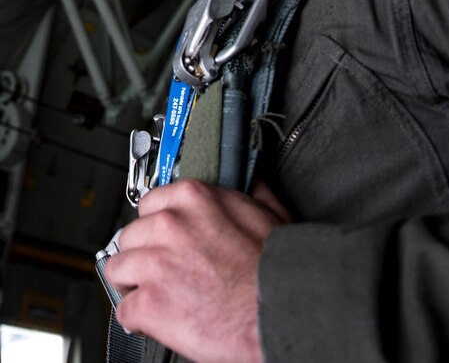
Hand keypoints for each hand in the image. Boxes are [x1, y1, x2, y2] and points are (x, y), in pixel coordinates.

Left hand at [105, 178, 289, 362]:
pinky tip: (155, 320)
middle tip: (161, 270)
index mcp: (193, 198)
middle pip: (130, 236)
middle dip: (143, 254)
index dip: (156, 226)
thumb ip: (250, 191)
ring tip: (154, 294)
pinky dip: (137, 320)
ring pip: (118, 270)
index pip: (149, 204)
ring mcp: (155, 263)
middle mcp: (169, 224)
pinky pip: (124, 310)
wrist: (278, 306)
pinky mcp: (149, 303)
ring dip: (134, 284)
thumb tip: (250, 181)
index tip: (161, 239)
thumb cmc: (274, 265)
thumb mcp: (269, 211)